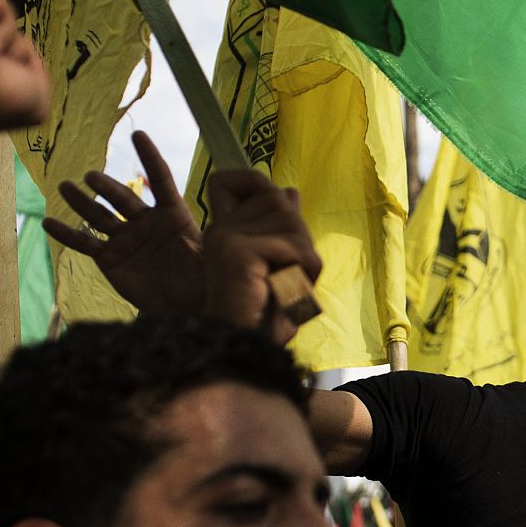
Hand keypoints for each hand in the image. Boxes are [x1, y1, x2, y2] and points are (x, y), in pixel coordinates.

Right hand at [44, 132, 204, 314]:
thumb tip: (203, 229)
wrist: (184, 306)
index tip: (137, 135)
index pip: (161, 180)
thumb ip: (201, 240)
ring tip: (66, 187)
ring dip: (82, 202)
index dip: (150, 157)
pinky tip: (49, 222)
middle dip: (107, 187)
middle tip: (92, 177)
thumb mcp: (208, 255)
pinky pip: (85, 243)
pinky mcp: (109, 258)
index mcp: (174, 214)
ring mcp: (126, 238)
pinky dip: (67, 233)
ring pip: (100, 216)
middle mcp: (146, 221)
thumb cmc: (202, 278)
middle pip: (124, 198)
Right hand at [202, 170, 321, 343]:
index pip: (245, 179)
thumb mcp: (277, 263)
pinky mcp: (237, 252)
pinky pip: (293, 247)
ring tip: (287, 283)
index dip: (264, 189)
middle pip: (280, 202)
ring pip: (291, 223)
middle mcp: (221, 228)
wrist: (245, 347)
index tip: (276, 220)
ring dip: (303, 257)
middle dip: (298, 238)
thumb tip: (291, 190)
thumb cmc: (264, 313)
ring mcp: (226, 237)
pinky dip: (303, 271)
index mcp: (225, 228)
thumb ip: (280, 227)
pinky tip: (288, 289)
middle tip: (287, 272)